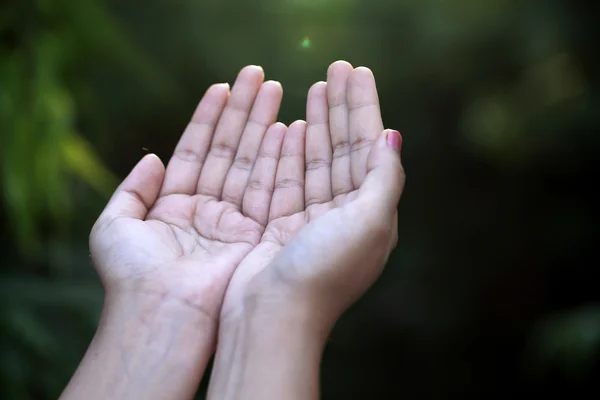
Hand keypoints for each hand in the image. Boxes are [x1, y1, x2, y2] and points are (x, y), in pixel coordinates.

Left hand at [63, 65, 286, 399]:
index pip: (195, 150)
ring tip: (275, 88)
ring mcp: (233, 221)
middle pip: (227, 150)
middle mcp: (207, 210)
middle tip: (259, 75)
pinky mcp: (256, 234)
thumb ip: (132, 188)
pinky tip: (286, 127)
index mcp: (173, 206)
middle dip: (243, 112)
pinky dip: (275, 157)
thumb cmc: (132, 275)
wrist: (162, 315)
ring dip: (262, 125)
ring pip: (249, 162)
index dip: (208, 117)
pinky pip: (267, 187)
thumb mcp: (114, 225)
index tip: (222, 86)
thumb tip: (152, 157)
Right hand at [220, 61, 404, 327]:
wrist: (272, 318)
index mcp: (371, 215)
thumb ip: (383, 177)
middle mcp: (345, 216)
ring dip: (317, 123)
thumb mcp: (369, 222)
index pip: (369, 149)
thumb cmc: (323, 272)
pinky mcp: (281, 226)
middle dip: (341, 108)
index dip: (364, 108)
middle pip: (344, 149)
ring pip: (316, 160)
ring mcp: (311, 220)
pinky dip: (290, 151)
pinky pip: (288, 179)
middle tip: (335, 68)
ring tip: (314, 87)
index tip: (356, 73)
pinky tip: (290, 125)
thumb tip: (391, 136)